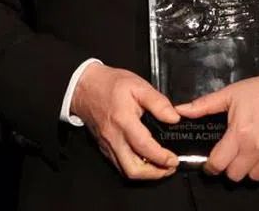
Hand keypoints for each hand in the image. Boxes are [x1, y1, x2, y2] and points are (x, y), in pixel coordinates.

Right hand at [70, 62, 180, 179]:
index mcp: (124, 121)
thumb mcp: (138, 85)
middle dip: (154, 174)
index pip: (144, 146)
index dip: (161, 157)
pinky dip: (134, 167)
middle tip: (169, 168)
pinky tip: (145, 161)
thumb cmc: (110, 85)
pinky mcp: (104, 147)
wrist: (85, 88)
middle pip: (132, 169)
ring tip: (160, 167)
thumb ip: (158, 102)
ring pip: (125, 171)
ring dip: (145, 174)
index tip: (173, 160)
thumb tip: (173, 117)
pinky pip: (119, 165)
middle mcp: (114, 137)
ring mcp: (108, 145)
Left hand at [175, 59, 258, 181]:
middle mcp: (257, 148)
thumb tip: (180, 110)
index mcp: (240, 134)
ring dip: (249, 168)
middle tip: (231, 155)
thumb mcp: (231, 93)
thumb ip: (204, 105)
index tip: (211, 163)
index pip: (218, 164)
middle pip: (235, 175)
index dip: (211, 166)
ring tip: (249, 153)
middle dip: (229, 167)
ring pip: (254, 177)